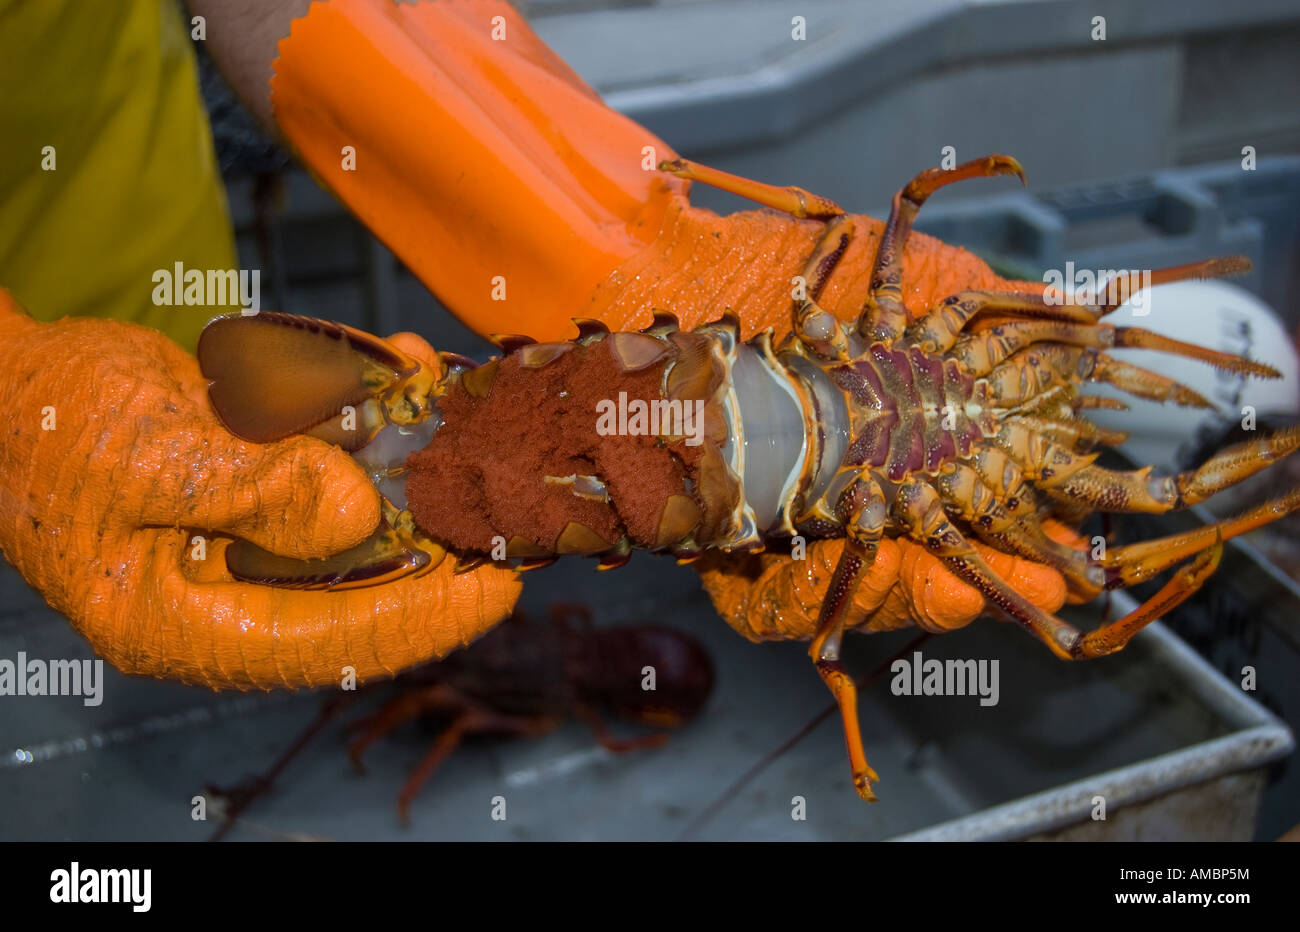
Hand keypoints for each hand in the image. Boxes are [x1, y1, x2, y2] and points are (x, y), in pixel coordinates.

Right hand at [0, 290, 519, 688]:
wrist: (8, 383)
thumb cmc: (47, 428)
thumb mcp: (142, 459)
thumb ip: (251, 489)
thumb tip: (354, 515)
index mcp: (190, 623)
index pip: (336, 642)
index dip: (429, 617)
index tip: (505, 583)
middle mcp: (230, 596)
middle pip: (366, 588)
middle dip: (439, 535)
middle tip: (509, 497)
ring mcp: (245, 545)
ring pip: (360, 523)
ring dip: (410, 463)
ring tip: (457, 408)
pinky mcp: (255, 495)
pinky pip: (332, 472)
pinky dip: (368, 421)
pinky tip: (400, 368)